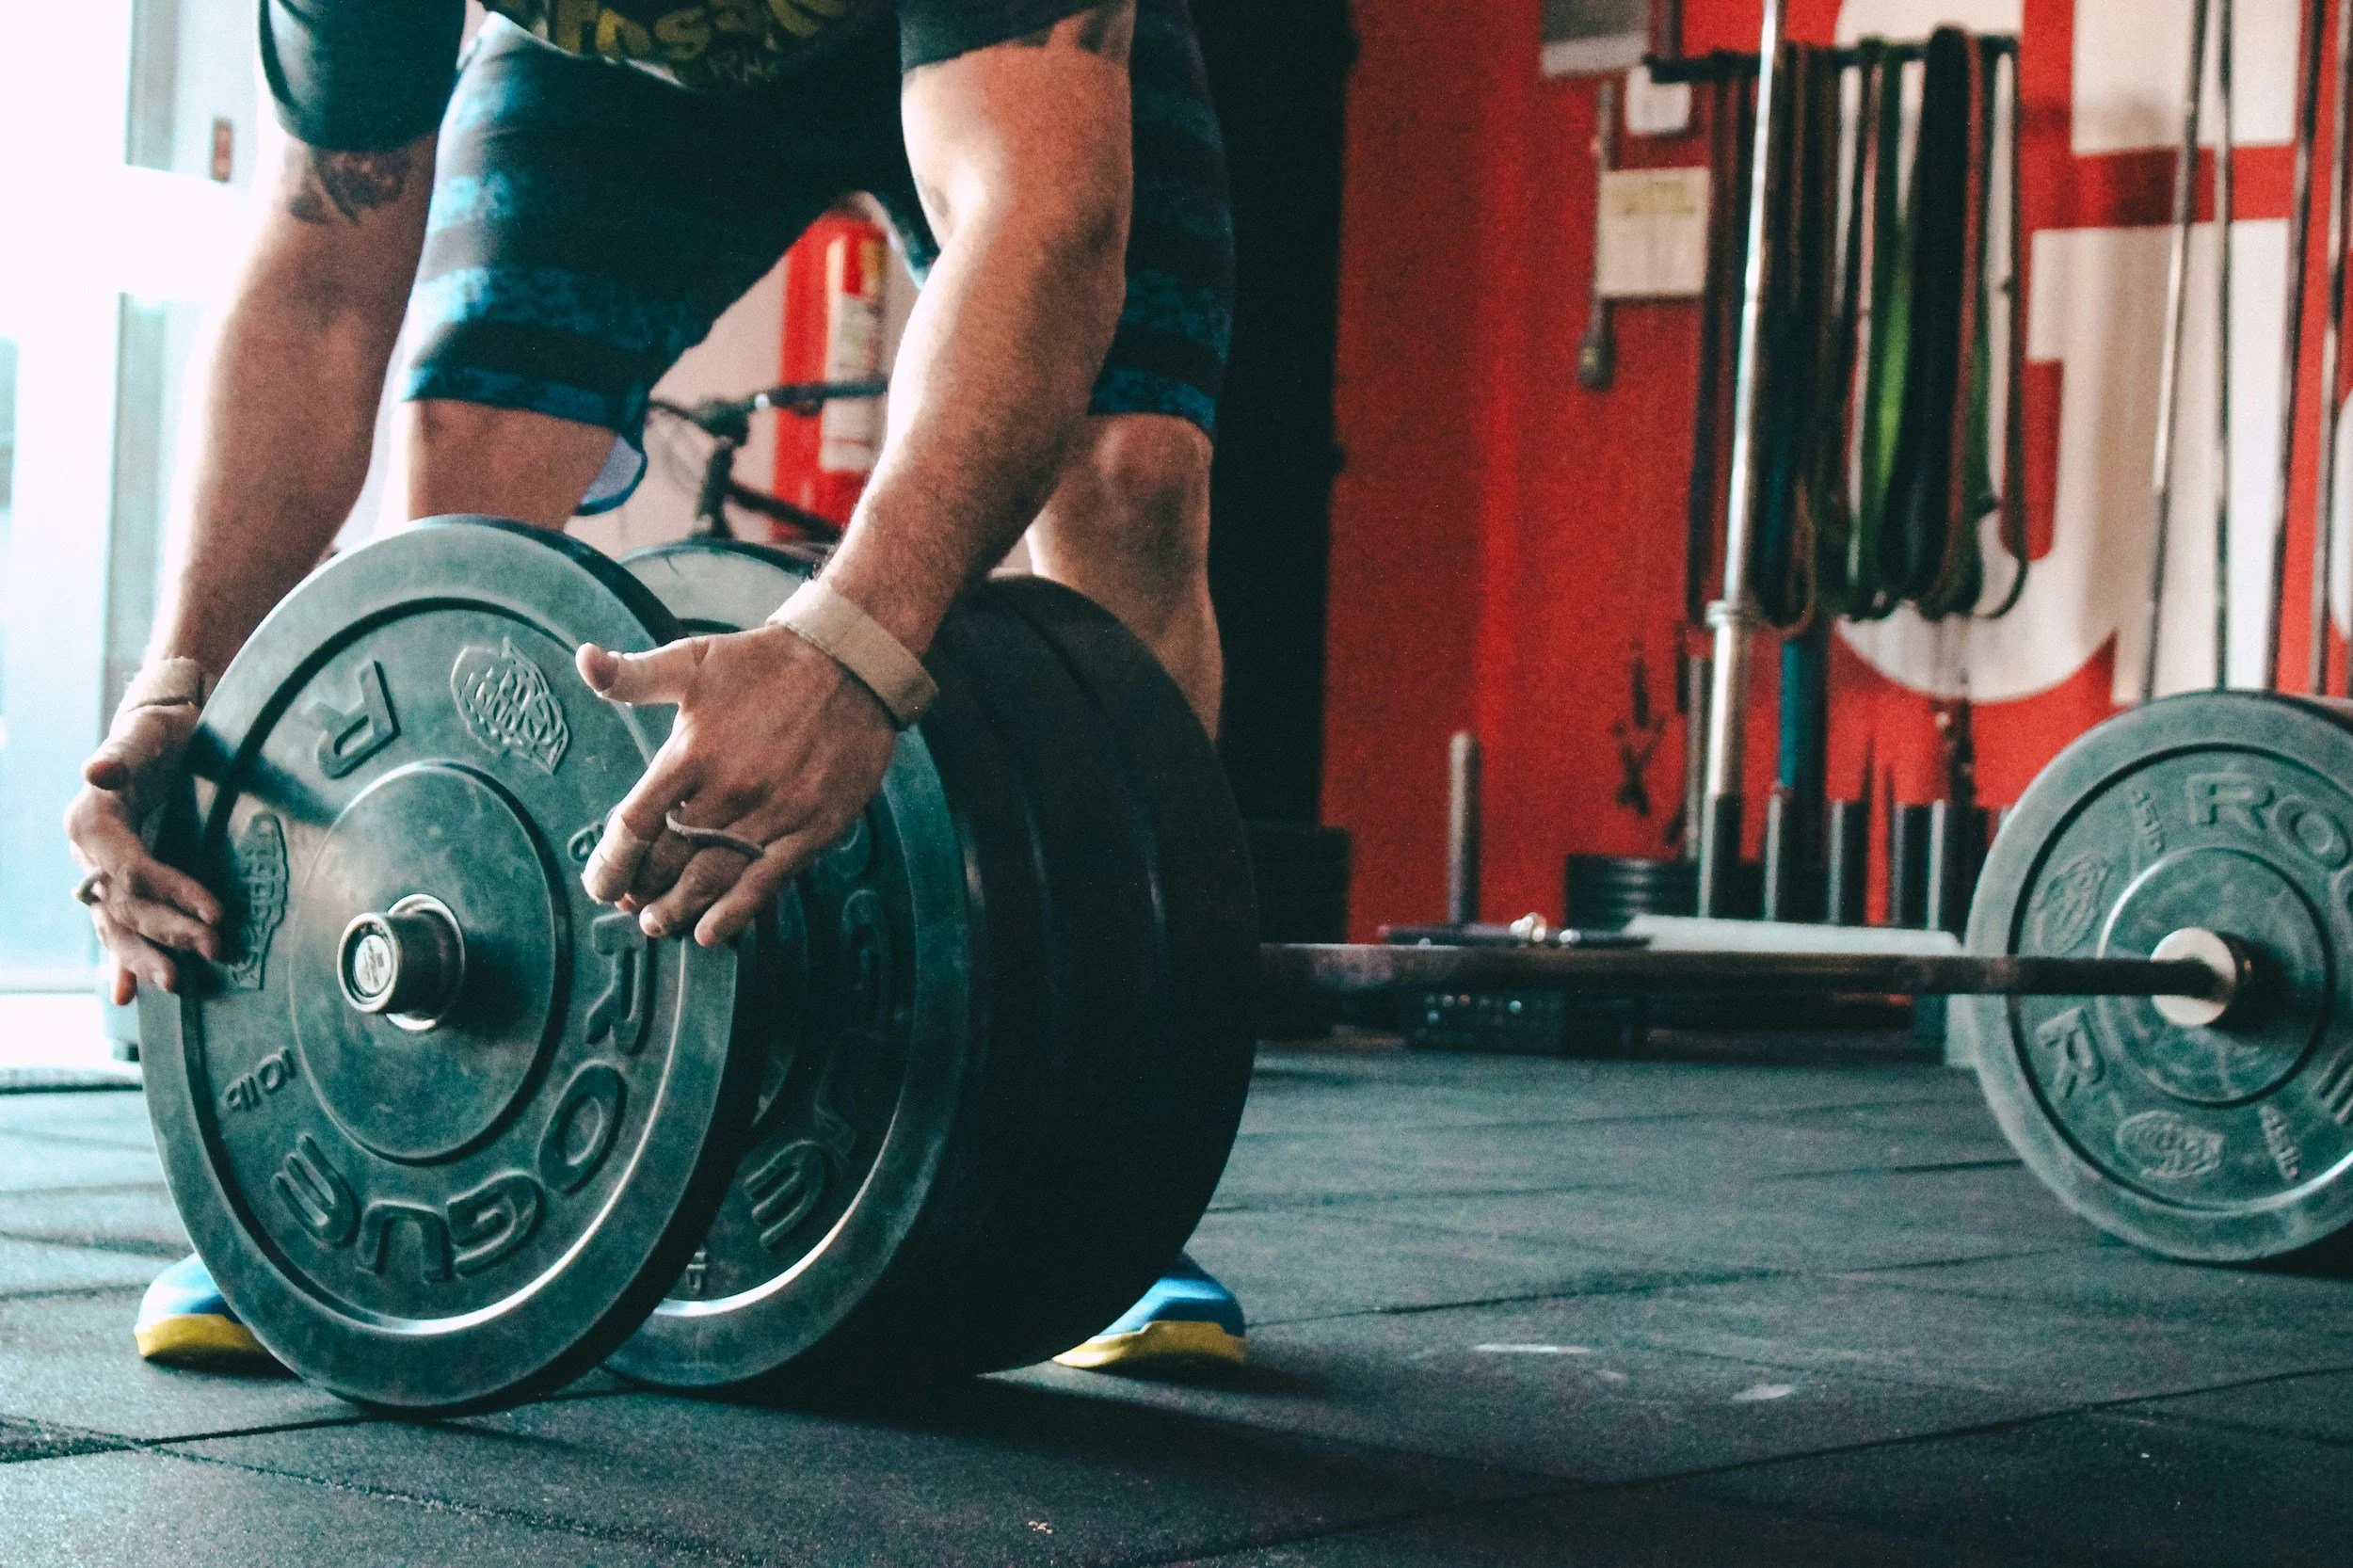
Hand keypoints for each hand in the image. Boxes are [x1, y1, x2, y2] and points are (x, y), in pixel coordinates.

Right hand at [64, 703, 224, 1004]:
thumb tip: (96, 770)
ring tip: (174, 985)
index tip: (216, 912)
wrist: (159, 731)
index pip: (131, 869)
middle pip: (125, 905)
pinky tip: (127, 994)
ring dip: (143, 958)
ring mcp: (100, 871)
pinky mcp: (119, 881)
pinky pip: (117, 926)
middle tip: (213, 952)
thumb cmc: (158, 731)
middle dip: (168, 932)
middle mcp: (88, 852)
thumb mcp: (144, 735)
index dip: (171, 892)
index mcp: (90, 821)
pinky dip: (122, 960)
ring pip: (116, 924)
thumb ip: (120, 756)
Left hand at [576, 624, 899, 945]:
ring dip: (679, 908)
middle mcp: (730, 788)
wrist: (851, 664)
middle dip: (642, 890)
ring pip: (713, 877)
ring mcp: (774, 812)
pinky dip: (735, 913)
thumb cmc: (764, 665)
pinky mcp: (813, 828)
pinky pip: (766, 882)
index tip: (600, 883)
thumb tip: (584, 661)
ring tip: (659, 923)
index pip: (635, 823)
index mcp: (692, 751)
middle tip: (631, 905)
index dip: (611, 862)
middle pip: (670, 859)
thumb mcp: (692, 660)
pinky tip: (711, 931)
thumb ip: (632, 675)